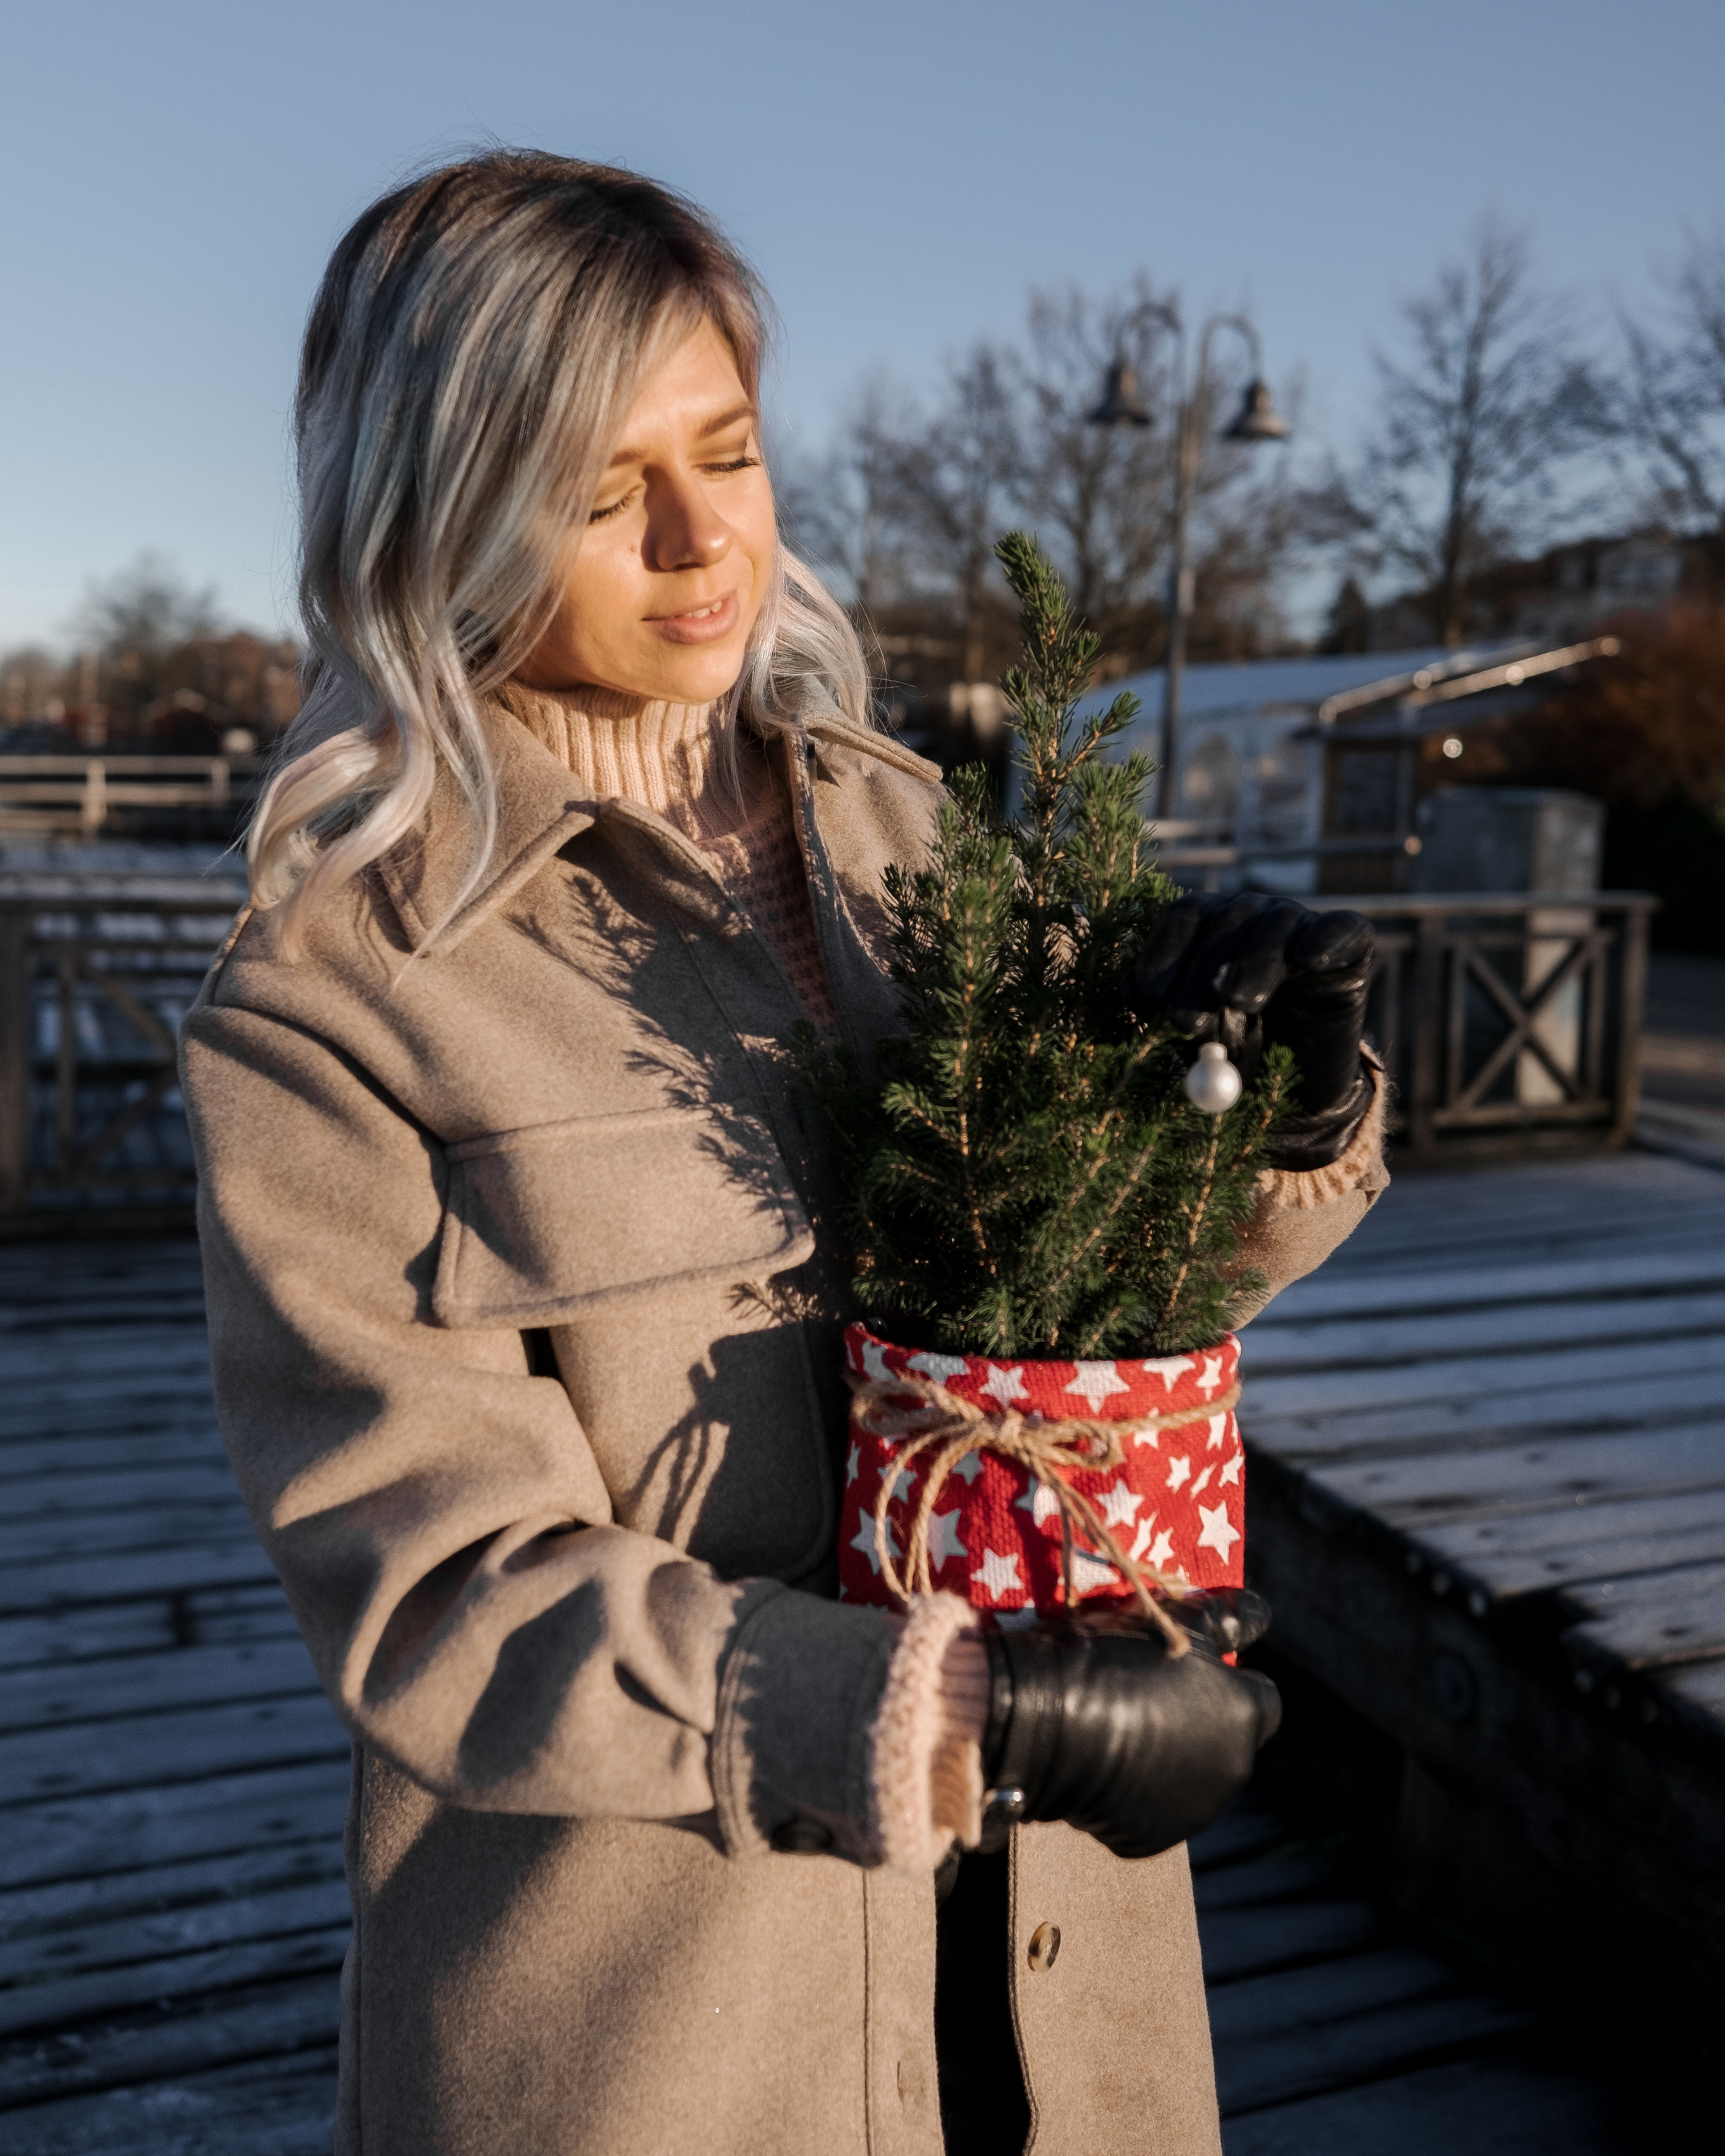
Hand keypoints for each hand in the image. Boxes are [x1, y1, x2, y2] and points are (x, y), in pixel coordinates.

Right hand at [980, 1611, 1279, 1860]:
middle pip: (1227, 1741)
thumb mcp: (1171, 1621)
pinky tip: (1102, 1765)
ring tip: (1119, 1730)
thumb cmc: (1111, 1657)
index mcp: (1243, 1715)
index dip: (1228, 1681)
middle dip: (1199, 1721)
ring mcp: (1192, 1811)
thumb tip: (1257, 1615)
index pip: (1261, 1698)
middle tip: (1147, 1696)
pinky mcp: (1150, 1839)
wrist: (1044, 1720)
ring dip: (1170, 1757)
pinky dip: (1136, 1791)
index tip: (1190, 1669)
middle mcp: (1232, 1769)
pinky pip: (1152, 1810)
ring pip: (1191, 1777)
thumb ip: (1224, 1621)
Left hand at [1130, 892, 1374, 1162]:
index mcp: (1210, 929)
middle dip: (1201, 970)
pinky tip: (1309, 960)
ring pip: (1277, 924)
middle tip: (1185, 1019)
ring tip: (1240, 1003)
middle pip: (1225, 921)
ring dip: (1254, 961)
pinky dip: (1325, 940)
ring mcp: (1302, 926)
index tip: (1147, 995)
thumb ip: (1163, 1014)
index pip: (1184, 917)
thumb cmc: (1236, 1057)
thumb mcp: (1194, 1041)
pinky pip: (1342, 929)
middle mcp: (1254, 917)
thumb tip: (1131, 989)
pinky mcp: (1351, 944)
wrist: (1300, 1094)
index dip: (1163, 952)